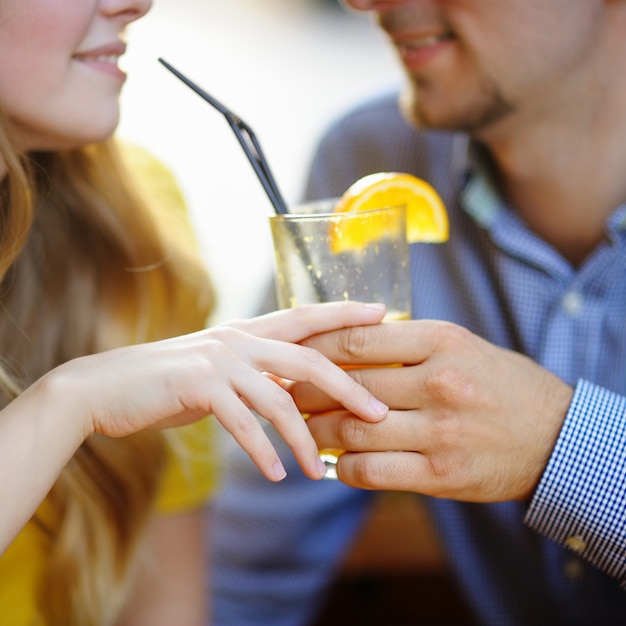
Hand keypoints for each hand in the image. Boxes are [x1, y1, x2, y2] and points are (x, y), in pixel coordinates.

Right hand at [37, 302, 388, 481]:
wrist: (106, 387)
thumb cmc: (168, 381)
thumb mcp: (220, 370)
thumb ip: (257, 375)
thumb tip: (294, 393)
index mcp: (248, 331)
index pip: (306, 316)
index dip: (345, 312)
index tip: (384, 312)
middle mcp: (239, 338)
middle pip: (310, 358)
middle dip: (348, 386)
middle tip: (379, 414)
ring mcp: (220, 359)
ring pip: (280, 398)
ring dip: (304, 440)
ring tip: (319, 473)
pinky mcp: (198, 385)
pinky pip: (243, 423)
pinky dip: (261, 451)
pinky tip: (275, 474)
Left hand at [294, 320, 573, 500]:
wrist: (554, 437)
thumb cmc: (500, 384)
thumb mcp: (461, 346)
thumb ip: (407, 345)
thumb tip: (344, 344)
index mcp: (441, 342)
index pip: (356, 340)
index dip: (314, 348)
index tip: (293, 353)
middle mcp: (439, 383)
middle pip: (347, 386)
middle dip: (305, 391)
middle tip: (286, 392)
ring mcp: (440, 432)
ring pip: (351, 431)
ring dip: (318, 430)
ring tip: (303, 426)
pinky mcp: (441, 475)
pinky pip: (370, 471)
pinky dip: (342, 467)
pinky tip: (336, 460)